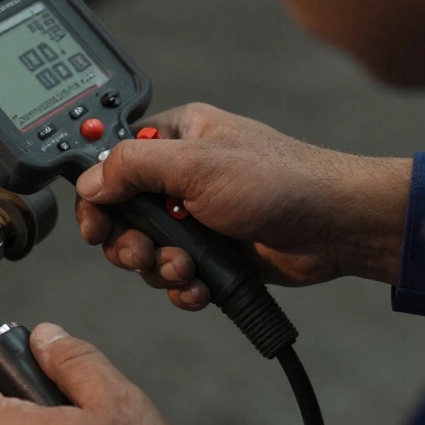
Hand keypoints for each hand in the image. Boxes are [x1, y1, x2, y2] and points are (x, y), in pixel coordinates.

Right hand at [75, 103, 410, 309]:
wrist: (336, 228)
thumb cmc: (281, 180)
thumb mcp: (197, 164)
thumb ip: (132, 167)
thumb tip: (88, 182)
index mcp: (175, 138)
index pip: (110, 163)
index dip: (97, 195)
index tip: (97, 223)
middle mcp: (179, 176)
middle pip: (120, 215)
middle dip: (128, 242)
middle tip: (142, 252)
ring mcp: (194, 217)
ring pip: (144, 250)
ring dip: (158, 267)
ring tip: (185, 268)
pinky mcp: (211, 253)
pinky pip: (173, 276)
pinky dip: (181, 286)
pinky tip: (199, 285)